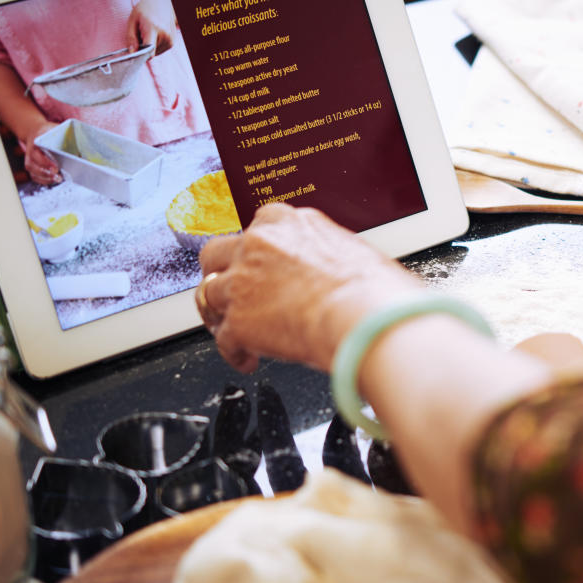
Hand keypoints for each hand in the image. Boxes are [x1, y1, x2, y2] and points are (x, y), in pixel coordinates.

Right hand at [23, 120, 62, 185]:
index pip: (37, 152)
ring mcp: (29, 159)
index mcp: (36, 141)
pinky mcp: (31, 165)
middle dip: (45, 172)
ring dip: (44, 178)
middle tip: (57, 175)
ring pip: (32, 171)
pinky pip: (33, 176)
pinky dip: (43, 180)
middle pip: (32, 164)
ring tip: (57, 179)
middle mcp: (30, 151)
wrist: (34, 131)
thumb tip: (84, 142)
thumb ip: (66, 135)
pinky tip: (52, 180)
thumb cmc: (48, 132)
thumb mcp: (55, 129)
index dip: (45, 162)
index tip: (56, 167)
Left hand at [126, 0, 175, 55]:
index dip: (140, 54)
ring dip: (148, 46)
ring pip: (154, 53)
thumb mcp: (133, 19)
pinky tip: (154, 34)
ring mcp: (170, 39)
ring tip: (148, 32)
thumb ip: (131, 37)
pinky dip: (154, 45)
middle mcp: (164, 35)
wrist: (165, 2)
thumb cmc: (147, 8)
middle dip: (142, 47)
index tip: (135, 50)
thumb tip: (132, 52)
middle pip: (150, 53)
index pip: (149, 52)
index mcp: (153, 28)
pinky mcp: (172, 42)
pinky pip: (159, 50)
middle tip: (141, 34)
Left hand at [197, 204, 423, 372]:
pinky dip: (234, 352)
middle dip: (221, 273)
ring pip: (209, 294)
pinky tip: (249, 360)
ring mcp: (243, 281)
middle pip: (216, 254)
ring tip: (231, 329)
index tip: (264, 266)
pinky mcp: (238, 319)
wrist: (366, 315)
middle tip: (232, 292)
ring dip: (219, 313)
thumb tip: (334, 276)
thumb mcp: (350, 250)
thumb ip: (325, 256)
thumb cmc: (373, 289)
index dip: (258, 251)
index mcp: (288, 223)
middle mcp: (259, 245)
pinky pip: (223, 339)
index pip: (258, 227)